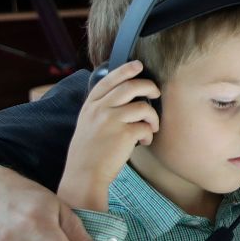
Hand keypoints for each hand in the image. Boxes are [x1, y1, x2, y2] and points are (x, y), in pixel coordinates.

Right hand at [58, 62, 160, 212]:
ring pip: (143, 106)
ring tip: (150, 127)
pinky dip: (149, 134)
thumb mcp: (87, 124)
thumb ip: (101, 109)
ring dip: (152, 116)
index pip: (108, 80)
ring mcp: (111, 120)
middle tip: (156, 93)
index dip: (125, 70)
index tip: (138, 65)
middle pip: (130, 86)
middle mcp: (100, 109)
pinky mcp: (124, 134)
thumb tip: (125, 99)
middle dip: (148, 86)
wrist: (84, 175)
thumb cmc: (88, 153)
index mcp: (90, 106)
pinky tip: (143, 142)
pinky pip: (146, 126)